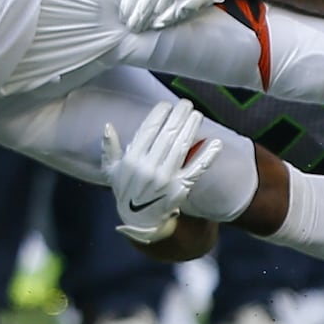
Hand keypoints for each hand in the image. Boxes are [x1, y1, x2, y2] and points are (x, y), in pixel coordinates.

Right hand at [101, 99, 222, 243]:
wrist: (139, 220)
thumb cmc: (126, 189)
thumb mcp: (111, 170)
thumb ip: (109, 148)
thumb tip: (107, 126)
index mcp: (132, 160)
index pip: (148, 130)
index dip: (159, 114)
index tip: (166, 104)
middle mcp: (149, 168)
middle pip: (167, 135)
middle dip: (178, 116)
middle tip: (185, 104)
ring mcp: (166, 178)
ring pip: (181, 148)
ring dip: (191, 128)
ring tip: (196, 114)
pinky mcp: (181, 188)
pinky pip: (196, 169)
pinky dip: (207, 156)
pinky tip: (216, 143)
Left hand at [118, 0, 246, 31]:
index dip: (127, 6)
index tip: (124, 14)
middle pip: (142, 5)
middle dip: (134, 18)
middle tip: (131, 26)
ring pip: (154, 13)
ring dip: (147, 22)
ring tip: (142, 28)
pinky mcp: (188, 0)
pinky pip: (171, 17)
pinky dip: (163, 22)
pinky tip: (158, 25)